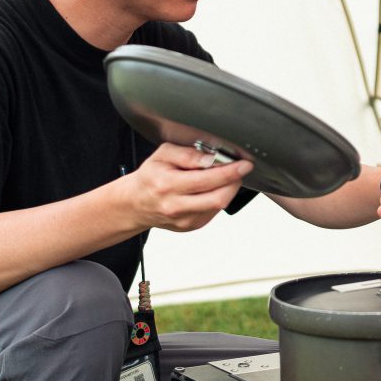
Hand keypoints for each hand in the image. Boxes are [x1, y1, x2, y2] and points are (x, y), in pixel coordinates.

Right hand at [124, 142, 253, 231]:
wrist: (136, 203)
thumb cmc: (150, 177)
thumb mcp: (163, 155)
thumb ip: (188, 154)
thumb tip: (210, 158)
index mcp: (167, 185)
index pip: (207, 180)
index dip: (230, 171)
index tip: (244, 164)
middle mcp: (176, 206)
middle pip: (219, 198)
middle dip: (234, 181)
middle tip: (238, 169)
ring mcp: (185, 219)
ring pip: (219, 205)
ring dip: (228, 189)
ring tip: (222, 177)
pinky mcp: (192, 226)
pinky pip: (214, 211)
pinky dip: (218, 197)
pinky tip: (211, 189)